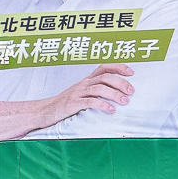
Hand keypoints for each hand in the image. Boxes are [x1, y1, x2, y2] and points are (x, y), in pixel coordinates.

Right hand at [0, 64, 134, 139]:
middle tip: (132, 91)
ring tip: (125, 101)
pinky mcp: (72, 104)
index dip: (118, 67)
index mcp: (88, 80)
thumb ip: (99, 90)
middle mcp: (84, 83)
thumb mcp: (84, 93)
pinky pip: (89, 102)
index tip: (132, 72)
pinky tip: (111, 110)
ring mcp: (77, 93)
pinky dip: (102, 105)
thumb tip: (123, 93)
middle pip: (105, 77)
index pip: (104, 67)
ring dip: (114, 94)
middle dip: (121, 83)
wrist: (45, 111)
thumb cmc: (69, 103)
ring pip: (98, 89)